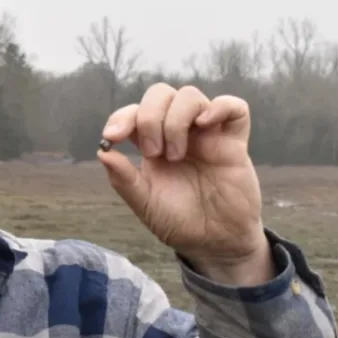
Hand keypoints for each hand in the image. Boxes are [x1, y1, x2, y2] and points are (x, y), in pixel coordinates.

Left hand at [97, 84, 273, 285]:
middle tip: (153, 152)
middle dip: (149, 117)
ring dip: (176, 120)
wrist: (215, 243)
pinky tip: (205, 124)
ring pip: (190, 96)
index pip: (135, 112)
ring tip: (175, 155)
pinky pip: (234, 108)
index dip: (121, 117)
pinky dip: (219, 107)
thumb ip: (124, 179)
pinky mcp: (234, 142)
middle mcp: (179, 133)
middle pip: (160, 94)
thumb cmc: (180, 221)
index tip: (113, 136)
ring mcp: (206, 134)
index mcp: (153, 144)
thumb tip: (103, 152)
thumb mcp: (145, 204)